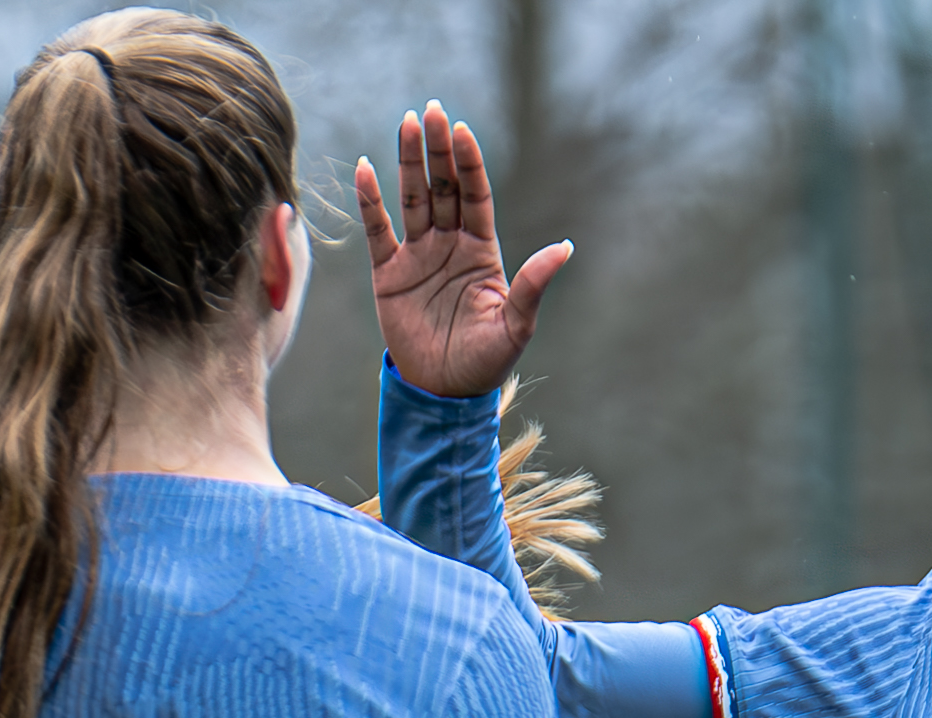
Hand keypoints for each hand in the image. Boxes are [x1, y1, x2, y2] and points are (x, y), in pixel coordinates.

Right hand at [357, 102, 571, 399]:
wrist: (444, 394)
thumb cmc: (486, 363)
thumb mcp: (516, 324)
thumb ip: (533, 284)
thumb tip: (565, 247)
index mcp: (482, 251)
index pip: (476, 196)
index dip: (469, 163)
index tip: (462, 130)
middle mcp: (450, 245)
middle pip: (444, 187)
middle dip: (438, 150)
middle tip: (432, 111)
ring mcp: (419, 257)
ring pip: (413, 198)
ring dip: (408, 162)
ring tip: (407, 122)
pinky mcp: (390, 275)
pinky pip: (379, 231)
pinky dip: (370, 202)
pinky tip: (366, 169)